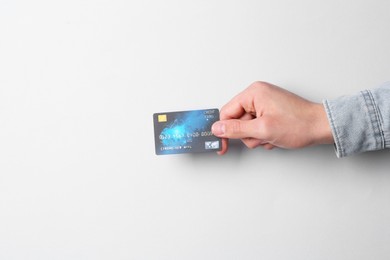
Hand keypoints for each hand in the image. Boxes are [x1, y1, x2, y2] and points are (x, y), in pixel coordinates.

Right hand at [211, 81, 333, 154]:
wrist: (321, 127)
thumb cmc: (299, 124)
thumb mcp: (262, 129)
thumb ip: (236, 129)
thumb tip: (217, 128)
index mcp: (253, 93)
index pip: (227, 112)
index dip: (224, 130)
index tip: (221, 144)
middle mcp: (257, 95)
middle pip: (237, 121)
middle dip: (248, 134)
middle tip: (261, 137)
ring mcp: (264, 103)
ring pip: (247, 127)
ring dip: (257, 137)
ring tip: (271, 136)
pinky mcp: (270, 112)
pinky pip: (257, 127)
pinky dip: (264, 135)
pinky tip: (276, 135)